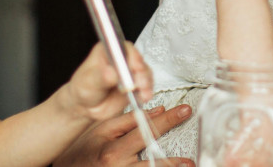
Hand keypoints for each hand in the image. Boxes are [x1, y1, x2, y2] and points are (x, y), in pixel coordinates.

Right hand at [55, 104, 194, 166]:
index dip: (168, 120)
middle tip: (191, 159)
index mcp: (113, 151)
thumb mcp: (103, 129)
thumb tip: (157, 111)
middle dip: (174, 160)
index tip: (183, 111)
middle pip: (153, 162)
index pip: (147, 132)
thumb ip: (130, 120)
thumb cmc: (81, 149)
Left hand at [65, 42, 153, 121]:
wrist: (87, 106)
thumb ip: (99, 77)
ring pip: (144, 72)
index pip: (122, 47)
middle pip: (137, 59)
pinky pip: (147, 85)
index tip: (135, 66)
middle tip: (140, 84)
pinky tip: (144, 97)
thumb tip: (111, 73)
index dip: (131, 55)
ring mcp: (130, 70)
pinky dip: (147, 91)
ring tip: (143, 94)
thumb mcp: (87, 82)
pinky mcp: (137, 83)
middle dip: (141, 71)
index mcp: (107, 50)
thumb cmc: (84, 89)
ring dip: (146, 83)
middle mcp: (121, 57)